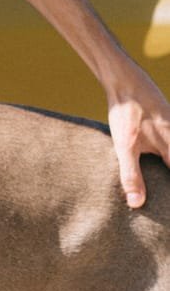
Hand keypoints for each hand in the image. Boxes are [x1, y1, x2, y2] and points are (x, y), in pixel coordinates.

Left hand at [105, 62, 169, 208]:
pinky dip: (166, 151)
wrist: (125, 80)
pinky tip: (158, 152)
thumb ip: (132, 175)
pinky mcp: (166, 119)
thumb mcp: (125, 147)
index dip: (169, 194)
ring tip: (159, 171)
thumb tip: (137, 204)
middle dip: (167, 173)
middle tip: (161, 200)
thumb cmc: (126, 114)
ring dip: (167, 160)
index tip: (165, 210)